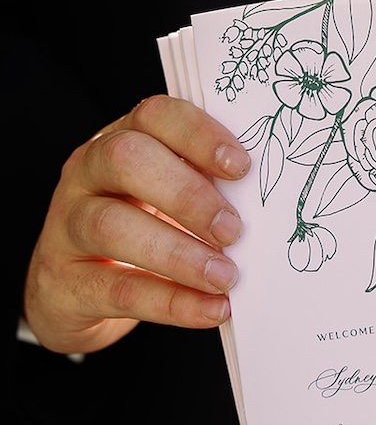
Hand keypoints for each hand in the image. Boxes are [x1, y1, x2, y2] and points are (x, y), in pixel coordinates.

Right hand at [23, 95, 249, 355]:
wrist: (70, 292)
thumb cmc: (136, 228)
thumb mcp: (163, 196)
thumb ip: (203, 186)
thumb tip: (264, 204)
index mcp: (119, 139)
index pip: (154, 115)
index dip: (199, 135)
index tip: (242, 167)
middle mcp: (86, 173)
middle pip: (125, 159)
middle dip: (187, 194)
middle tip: (233, 231)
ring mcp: (66, 226)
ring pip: (112, 225)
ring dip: (179, 253)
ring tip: (225, 276)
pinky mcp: (62, 283)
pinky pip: (117, 289)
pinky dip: (171, 301)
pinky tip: (210, 309)